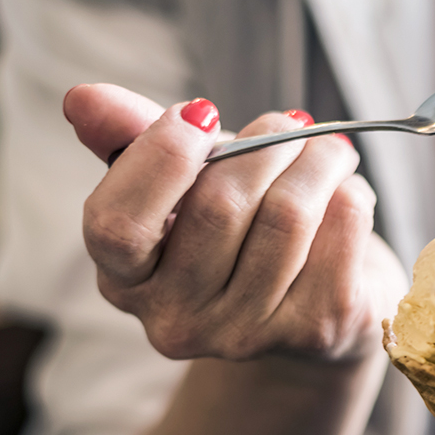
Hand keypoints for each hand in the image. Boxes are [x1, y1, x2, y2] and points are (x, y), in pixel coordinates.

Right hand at [64, 84, 405, 362]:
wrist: (320, 307)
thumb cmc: (243, 231)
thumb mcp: (184, 184)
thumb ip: (132, 141)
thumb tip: (82, 99)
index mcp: (126, 280)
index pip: (117, 225)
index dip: (159, 158)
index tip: (201, 111)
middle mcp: (176, 320)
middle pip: (218, 206)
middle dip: (264, 144)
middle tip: (291, 123)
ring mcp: (246, 335)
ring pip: (287, 215)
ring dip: (318, 161)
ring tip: (329, 149)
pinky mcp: (315, 331)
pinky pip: (340, 231)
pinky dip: (351, 195)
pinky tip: (347, 193)